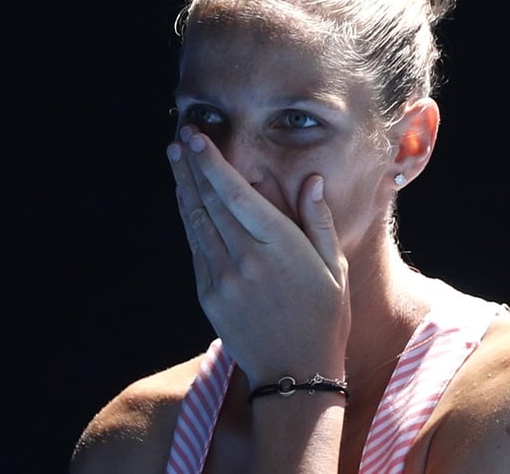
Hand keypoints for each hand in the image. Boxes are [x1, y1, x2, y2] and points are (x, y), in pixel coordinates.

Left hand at [167, 127, 350, 385]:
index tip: (197, 138)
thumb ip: (319, 221)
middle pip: (211, 201)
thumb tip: (311, 179)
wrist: (295, 373)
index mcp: (279, 247)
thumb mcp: (334, 267)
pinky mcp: (208, 294)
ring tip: (175, 157)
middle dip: (193, 165)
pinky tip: (187, 199)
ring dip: (184, 186)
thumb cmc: (325, 316)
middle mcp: (245, 258)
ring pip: (197, 220)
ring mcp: (222, 277)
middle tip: (181, 135)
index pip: (237, 193)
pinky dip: (189, 217)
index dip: (213, 163)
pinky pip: (195, 246)